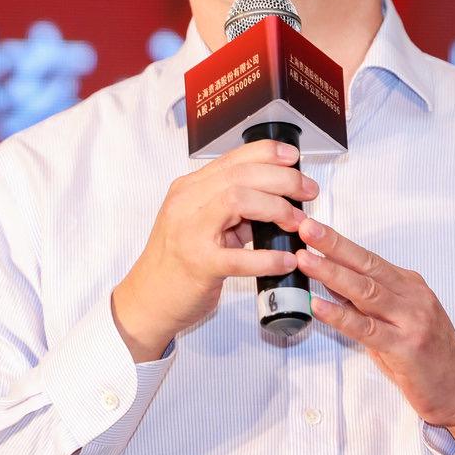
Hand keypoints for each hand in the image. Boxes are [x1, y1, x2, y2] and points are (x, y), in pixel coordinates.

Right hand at [113, 139, 316, 360]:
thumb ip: (234, 211)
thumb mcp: (202, 225)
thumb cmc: (177, 263)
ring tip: (297, 222)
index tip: (293, 158)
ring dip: (276, 208)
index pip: (233, 159)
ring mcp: (190, 233)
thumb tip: (277, 201)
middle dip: (282, 179)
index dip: (267, 153)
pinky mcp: (198, 265)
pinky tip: (287, 260)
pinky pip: (239, 257)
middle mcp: (186, 204)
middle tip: (308, 192)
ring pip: (237, 200)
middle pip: (240, 175)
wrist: (147, 301)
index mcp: (189, 189)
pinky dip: (268, 257)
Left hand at [294, 219, 454, 443]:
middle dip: (333, 246)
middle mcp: (412, 297)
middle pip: (367, 266)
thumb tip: (330, 280)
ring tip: (306, 261)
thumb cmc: (425, 352)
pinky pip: (367, 329)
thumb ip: (366, 300)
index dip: (338, 242)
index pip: (368, 258)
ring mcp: (411, 320)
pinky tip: (320, 306)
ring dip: (332, 274)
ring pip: (366, 291)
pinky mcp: (405, 347)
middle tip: (307, 229)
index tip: (312, 227)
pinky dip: (341, 316)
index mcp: (409, 285)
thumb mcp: (397, 317)